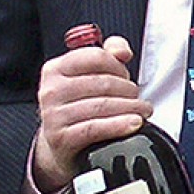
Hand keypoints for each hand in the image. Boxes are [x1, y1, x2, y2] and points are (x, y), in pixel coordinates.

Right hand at [33, 35, 151, 193]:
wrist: (62, 142)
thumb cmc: (81, 103)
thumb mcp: (90, 74)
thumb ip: (109, 52)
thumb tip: (122, 51)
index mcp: (55, 69)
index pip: (96, 57)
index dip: (118, 66)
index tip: (126, 75)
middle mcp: (50, 91)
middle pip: (103, 82)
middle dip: (128, 89)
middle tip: (138, 97)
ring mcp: (53, 115)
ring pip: (103, 105)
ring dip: (131, 107)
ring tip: (143, 110)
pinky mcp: (59, 138)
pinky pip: (95, 128)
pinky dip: (119, 125)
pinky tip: (134, 123)